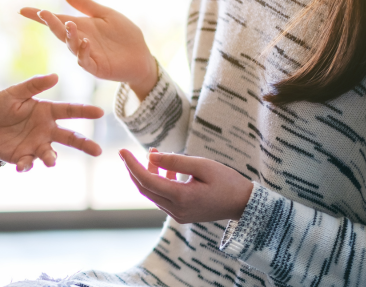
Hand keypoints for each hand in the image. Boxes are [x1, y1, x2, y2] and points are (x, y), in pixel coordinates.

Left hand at [0, 74, 103, 171]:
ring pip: (50, 154)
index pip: (69, 111)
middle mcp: (46, 130)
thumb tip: (55, 76)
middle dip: (84, 144)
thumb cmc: (0, 108)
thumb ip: (33, 85)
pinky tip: (21, 166)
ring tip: (51, 162)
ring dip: (51, 158)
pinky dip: (26, 165)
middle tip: (98, 151)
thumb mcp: (14, 93)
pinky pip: (28, 163)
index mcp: (47, 112)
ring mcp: (36, 145)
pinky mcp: (24, 157)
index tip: (100, 112)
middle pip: (70, 137)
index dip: (85, 111)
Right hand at [20, 0, 157, 99]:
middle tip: (43, 13)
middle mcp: (79, 41)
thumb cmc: (124, 36)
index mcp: (80, 27)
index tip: (23, 10)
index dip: (40, 17)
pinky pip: (86, 61)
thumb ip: (86, 6)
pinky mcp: (97, 68)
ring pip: (71, 46)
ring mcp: (87, 55)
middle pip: (60, 32)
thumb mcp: (106, 15)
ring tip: (70, 24)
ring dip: (69, 36)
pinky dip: (83, 52)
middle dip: (51, 23)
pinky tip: (86, 42)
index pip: (56, 21)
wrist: (141, 56)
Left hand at [119, 148, 253, 222]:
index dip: (132, 165)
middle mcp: (175, 209)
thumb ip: (176, 161)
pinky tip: (166, 169)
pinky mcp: (180, 214)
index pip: (147, 180)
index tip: (122, 151)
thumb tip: (151, 156)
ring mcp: (177, 214)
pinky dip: (159, 182)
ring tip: (154, 154)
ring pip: (152, 193)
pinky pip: (162, 197)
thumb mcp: (203, 165)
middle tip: (129, 153)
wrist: (244, 204)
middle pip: (145, 188)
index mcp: (181, 198)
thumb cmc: (227, 182)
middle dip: (135, 169)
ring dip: (149, 174)